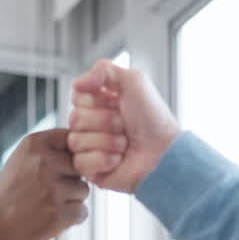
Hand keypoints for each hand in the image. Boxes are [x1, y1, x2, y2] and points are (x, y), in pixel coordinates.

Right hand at [0, 129, 88, 239]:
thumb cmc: (14, 188)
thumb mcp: (25, 156)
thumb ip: (52, 147)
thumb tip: (90, 145)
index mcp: (35, 144)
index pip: (72, 139)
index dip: (70, 156)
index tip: (58, 167)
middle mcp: (44, 162)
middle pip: (81, 166)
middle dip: (72, 178)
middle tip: (51, 189)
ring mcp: (53, 189)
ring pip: (84, 190)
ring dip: (72, 199)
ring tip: (49, 204)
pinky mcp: (59, 214)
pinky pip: (83, 211)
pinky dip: (72, 217)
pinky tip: (53, 217)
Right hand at [68, 58, 181, 192]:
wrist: (164, 153)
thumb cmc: (153, 119)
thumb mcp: (134, 81)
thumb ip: (103, 69)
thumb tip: (76, 83)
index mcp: (99, 103)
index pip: (77, 96)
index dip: (96, 100)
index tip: (117, 103)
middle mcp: (92, 124)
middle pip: (75, 118)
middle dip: (104, 122)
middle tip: (124, 126)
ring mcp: (89, 148)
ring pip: (76, 141)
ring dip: (106, 142)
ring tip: (124, 144)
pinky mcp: (90, 170)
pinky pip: (81, 162)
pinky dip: (103, 160)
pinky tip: (118, 160)